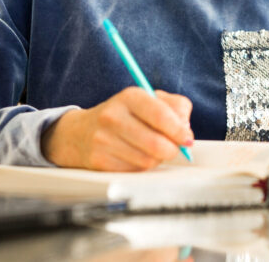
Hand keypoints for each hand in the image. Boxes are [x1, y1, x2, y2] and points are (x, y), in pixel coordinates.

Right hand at [41, 87, 193, 170]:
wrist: (81, 132)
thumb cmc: (125, 114)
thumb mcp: (149, 100)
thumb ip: (175, 107)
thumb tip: (185, 130)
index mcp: (129, 96)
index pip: (161, 116)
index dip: (179, 131)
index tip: (187, 139)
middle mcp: (113, 116)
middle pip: (157, 144)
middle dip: (172, 149)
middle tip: (173, 147)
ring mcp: (104, 139)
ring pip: (148, 160)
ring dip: (157, 159)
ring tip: (152, 149)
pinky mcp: (99, 161)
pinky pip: (135, 171)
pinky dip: (142, 167)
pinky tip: (136, 156)